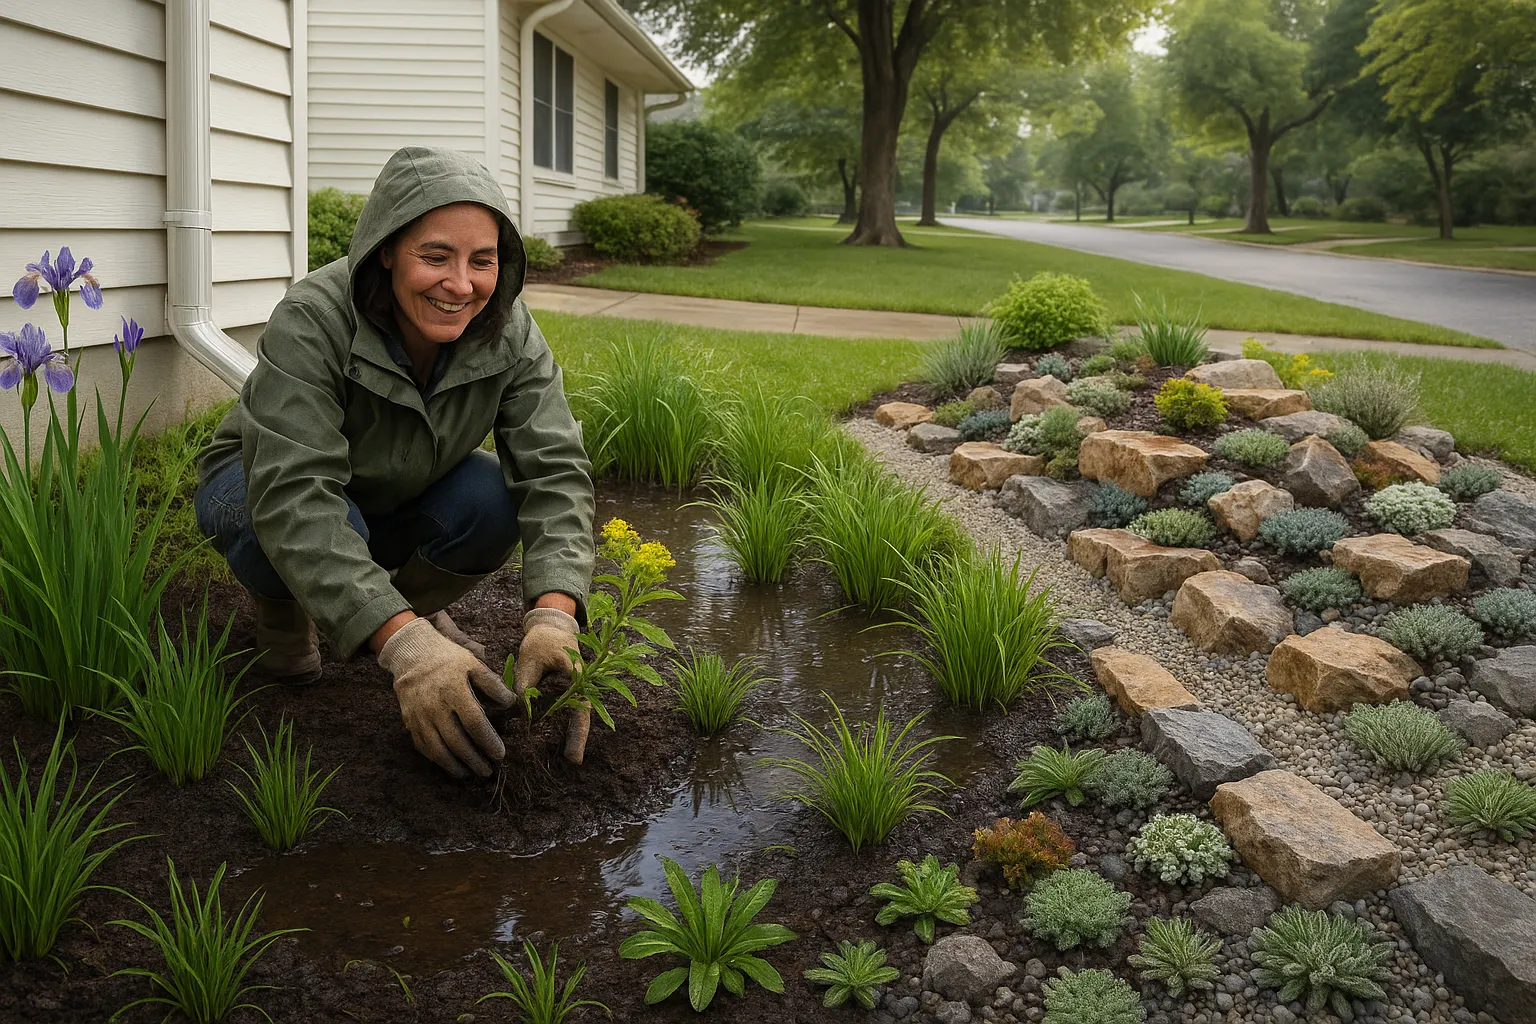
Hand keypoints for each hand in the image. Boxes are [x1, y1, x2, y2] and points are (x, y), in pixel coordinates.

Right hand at [378, 617, 514, 777]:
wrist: (412, 656)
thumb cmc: (448, 661)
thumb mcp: (473, 664)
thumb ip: (493, 684)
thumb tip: (511, 703)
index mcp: (454, 690)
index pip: (474, 722)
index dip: (488, 740)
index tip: (500, 754)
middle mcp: (435, 706)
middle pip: (456, 740)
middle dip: (474, 759)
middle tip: (488, 770)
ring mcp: (420, 716)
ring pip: (438, 749)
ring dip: (456, 765)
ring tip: (471, 773)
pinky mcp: (410, 723)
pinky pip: (424, 747)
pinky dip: (438, 760)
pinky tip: (452, 766)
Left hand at [515, 607, 590, 764]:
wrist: (551, 626)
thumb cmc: (542, 640)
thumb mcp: (529, 659)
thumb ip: (524, 685)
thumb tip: (519, 713)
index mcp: (577, 676)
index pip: (580, 709)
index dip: (577, 733)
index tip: (573, 756)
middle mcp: (582, 684)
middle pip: (582, 715)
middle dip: (578, 739)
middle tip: (573, 762)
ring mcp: (577, 687)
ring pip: (576, 713)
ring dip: (572, 732)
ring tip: (567, 756)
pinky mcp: (568, 689)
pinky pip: (568, 708)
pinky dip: (563, 723)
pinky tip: (553, 737)